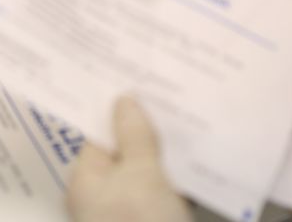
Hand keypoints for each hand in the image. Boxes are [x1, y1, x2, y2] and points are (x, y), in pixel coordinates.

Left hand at [66, 96, 192, 221]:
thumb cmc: (139, 221)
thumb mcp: (141, 176)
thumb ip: (135, 137)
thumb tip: (124, 99)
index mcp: (87, 180)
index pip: (101, 134)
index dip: (121, 109)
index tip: (142, 84)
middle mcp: (103, 198)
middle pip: (128, 155)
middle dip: (150, 131)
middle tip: (175, 98)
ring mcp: (129, 213)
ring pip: (152, 178)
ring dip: (171, 158)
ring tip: (196, 124)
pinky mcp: (156, 221)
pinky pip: (169, 198)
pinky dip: (183, 184)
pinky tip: (204, 165)